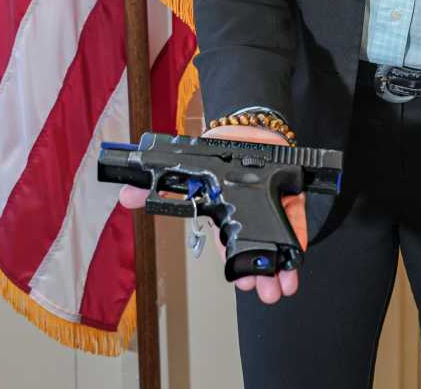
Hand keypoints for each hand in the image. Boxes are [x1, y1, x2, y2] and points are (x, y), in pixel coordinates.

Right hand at [117, 124, 306, 304]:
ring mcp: (273, 215)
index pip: (230, 250)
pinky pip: (295, 230)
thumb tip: (124, 196)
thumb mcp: (191, 169)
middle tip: (265, 292)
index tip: (241, 283)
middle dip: (260, 279)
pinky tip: (295, 271)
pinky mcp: (292, 206)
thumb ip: (163, 186)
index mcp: (226, 219)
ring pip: (277, 251)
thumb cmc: (222, 153)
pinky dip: (296, 250)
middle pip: (256, 257)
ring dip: (280, 273)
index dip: (236, 269)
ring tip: (280, 289)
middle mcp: (250, 222)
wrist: (250, 129)